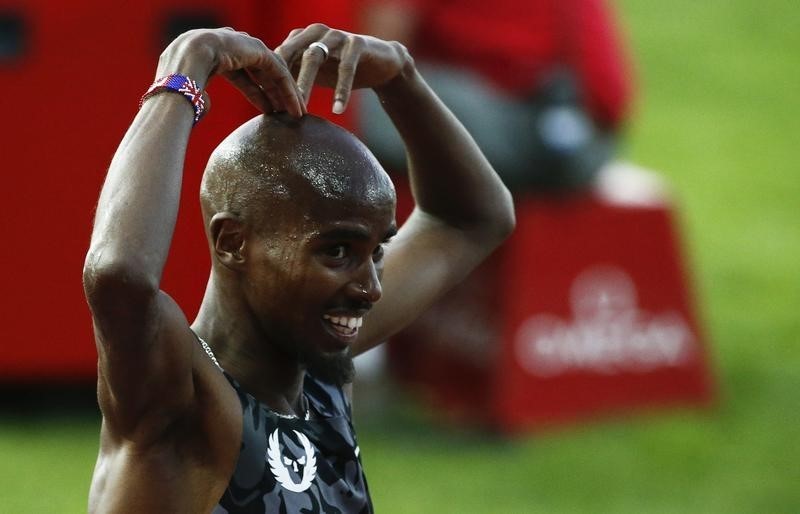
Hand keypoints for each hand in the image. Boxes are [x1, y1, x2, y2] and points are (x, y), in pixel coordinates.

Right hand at [158, 28, 304, 116]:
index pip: (243, 74)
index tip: (268, 109)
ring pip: (272, 70)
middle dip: (275, 92)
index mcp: (213, 53)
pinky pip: (277, 71)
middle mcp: (230, 45)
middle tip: (287, 111)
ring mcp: (243, 44)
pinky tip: (295, 106)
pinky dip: (288, 89)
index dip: (256, 93)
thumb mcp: (191, 90)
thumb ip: (201, 95)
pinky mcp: (256, 49)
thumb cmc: (178, 84)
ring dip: (286, 92)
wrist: (183, 64)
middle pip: (261, 71)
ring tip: (296, 112)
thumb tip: (204, 104)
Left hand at [275, 24, 412, 113]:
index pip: (279, 57)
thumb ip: (293, 79)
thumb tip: (266, 101)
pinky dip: (341, 90)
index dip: (271, 80)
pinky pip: (346, 68)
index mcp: (301, 37)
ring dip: (306, 85)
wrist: (381, 63)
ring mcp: (336, 35)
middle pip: (292, 55)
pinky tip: (338, 110)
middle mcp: (315, 31)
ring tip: (302, 111)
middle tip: (278, 110)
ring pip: (314, 57)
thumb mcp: (315, 74)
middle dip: (283, 83)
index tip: (267, 108)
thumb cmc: (342, 69)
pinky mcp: (357, 43)